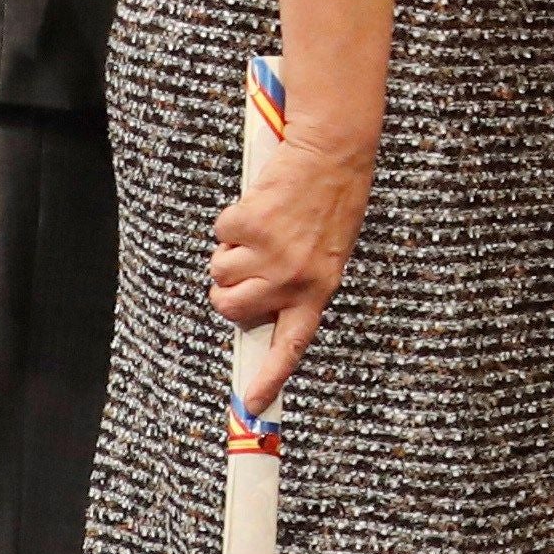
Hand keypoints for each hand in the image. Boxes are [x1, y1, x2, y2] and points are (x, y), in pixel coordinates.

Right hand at [209, 135, 370, 408]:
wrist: (334, 150)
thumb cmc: (332, 199)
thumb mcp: (327, 251)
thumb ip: (299, 283)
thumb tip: (260, 308)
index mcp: (318, 288)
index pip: (292, 344)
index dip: (270, 376)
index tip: (253, 404)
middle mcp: (293, 278)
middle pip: (230, 307)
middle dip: (229, 288)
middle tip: (252, 261)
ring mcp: (270, 253)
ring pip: (220, 271)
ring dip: (233, 249)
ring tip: (266, 225)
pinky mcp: (249, 225)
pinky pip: (220, 234)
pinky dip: (232, 219)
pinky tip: (262, 204)